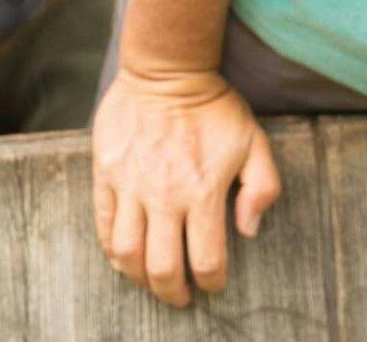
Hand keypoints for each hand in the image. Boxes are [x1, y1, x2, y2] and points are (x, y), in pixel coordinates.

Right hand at [90, 66, 282, 307]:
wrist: (168, 70)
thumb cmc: (215, 107)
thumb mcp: (254, 141)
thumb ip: (261, 187)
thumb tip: (248, 230)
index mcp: (204, 191)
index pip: (207, 258)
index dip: (213, 281)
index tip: (214, 284)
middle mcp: (165, 196)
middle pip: (163, 268)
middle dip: (174, 293)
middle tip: (182, 298)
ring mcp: (131, 187)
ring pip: (127, 255)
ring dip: (141, 279)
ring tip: (153, 282)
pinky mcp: (106, 176)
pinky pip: (105, 228)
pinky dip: (113, 253)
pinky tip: (125, 258)